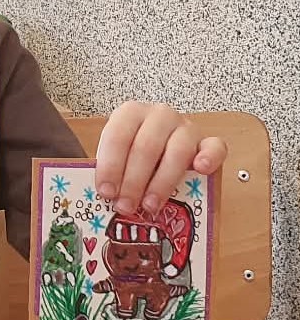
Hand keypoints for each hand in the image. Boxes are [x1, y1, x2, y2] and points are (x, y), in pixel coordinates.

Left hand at [95, 103, 226, 217]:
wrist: (157, 150)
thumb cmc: (132, 156)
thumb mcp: (116, 160)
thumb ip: (110, 173)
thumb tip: (104, 196)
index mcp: (131, 113)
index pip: (118, 136)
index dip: (111, 166)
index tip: (106, 192)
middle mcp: (159, 116)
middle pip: (146, 146)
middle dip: (133, 181)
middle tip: (126, 206)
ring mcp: (186, 127)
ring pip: (177, 151)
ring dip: (162, 182)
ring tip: (150, 205)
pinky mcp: (207, 143)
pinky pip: (214, 147)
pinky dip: (209, 158)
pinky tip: (201, 170)